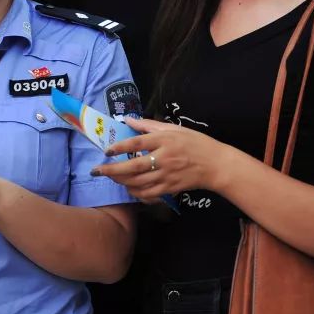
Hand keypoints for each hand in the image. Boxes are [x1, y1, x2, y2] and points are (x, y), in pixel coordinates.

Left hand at [93, 117, 237, 202]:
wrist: (216, 164)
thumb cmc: (194, 143)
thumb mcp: (173, 129)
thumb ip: (148, 125)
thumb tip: (127, 119)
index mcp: (164, 140)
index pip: (137, 143)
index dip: (119, 147)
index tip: (106, 150)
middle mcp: (164, 158)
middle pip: (134, 166)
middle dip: (112, 170)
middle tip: (97, 171)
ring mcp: (168, 175)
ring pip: (138, 182)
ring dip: (121, 182)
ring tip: (110, 177)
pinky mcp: (171, 188)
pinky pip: (149, 194)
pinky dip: (136, 193)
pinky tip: (129, 188)